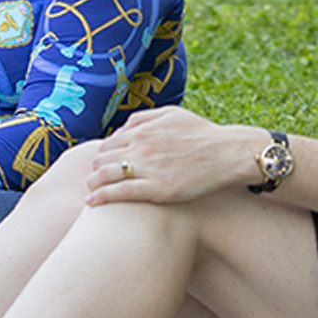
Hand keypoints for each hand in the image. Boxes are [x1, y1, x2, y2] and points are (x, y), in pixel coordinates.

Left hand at [85, 107, 266, 205]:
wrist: (228, 153)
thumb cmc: (202, 134)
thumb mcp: (172, 114)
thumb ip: (143, 118)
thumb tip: (121, 129)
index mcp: (143, 129)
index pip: (108, 144)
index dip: (102, 156)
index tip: (102, 165)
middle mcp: (141, 146)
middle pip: (102, 159)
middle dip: (96, 169)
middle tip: (95, 180)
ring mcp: (148, 168)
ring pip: (106, 175)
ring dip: (93, 183)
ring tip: (90, 191)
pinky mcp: (157, 189)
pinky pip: (121, 192)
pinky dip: (102, 197)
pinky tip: (92, 202)